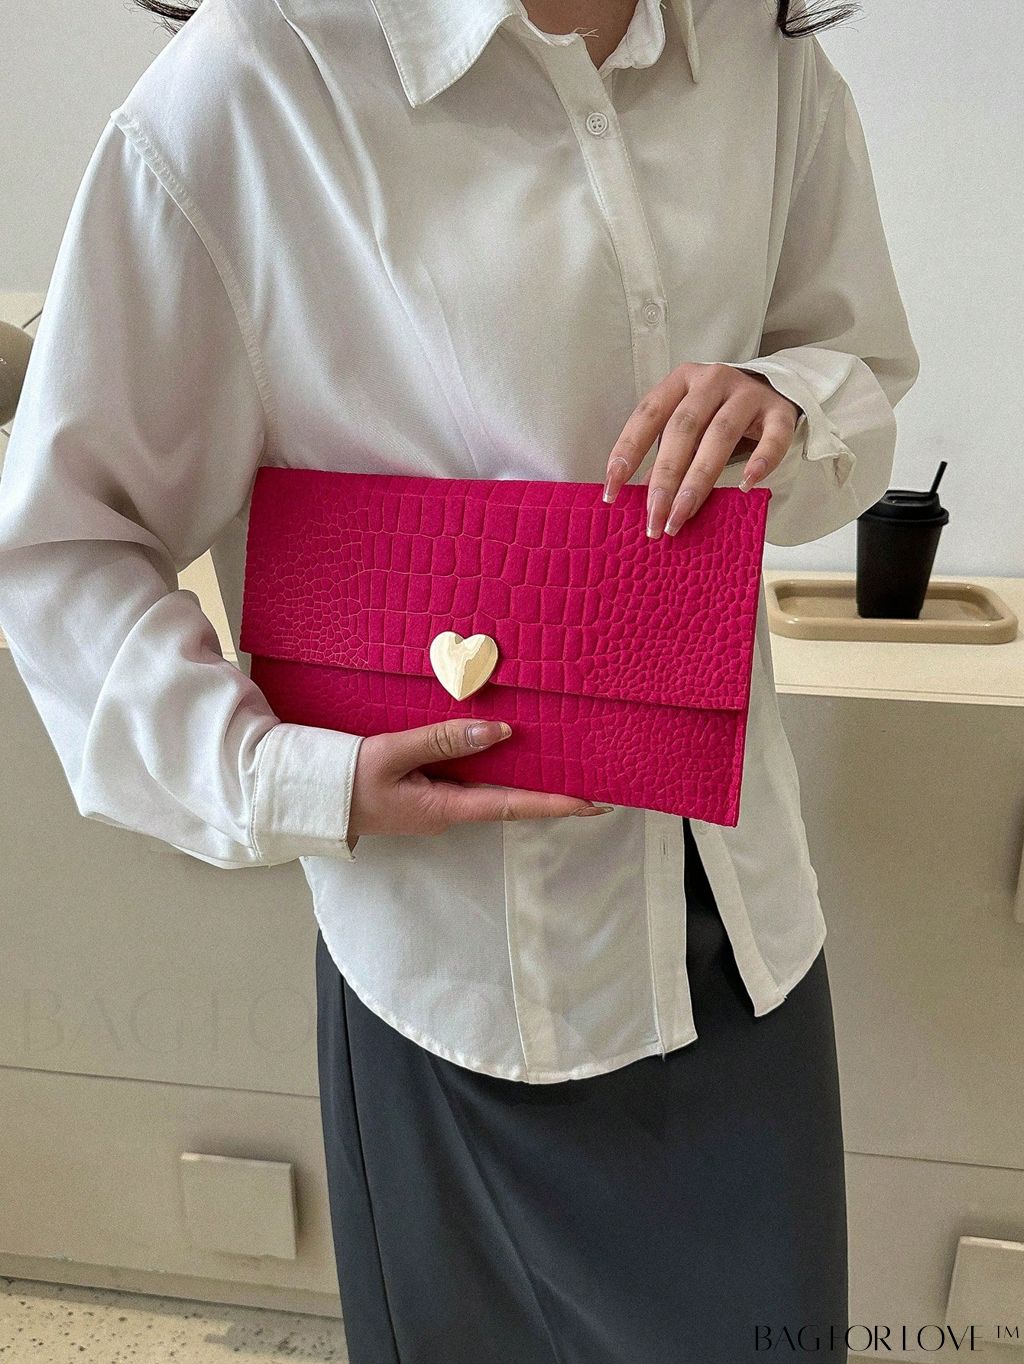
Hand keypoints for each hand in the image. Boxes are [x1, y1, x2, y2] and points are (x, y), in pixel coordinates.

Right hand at [346, 719, 611, 848]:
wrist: (308, 798)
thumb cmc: (346, 778)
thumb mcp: (393, 753)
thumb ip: (445, 740)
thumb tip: (498, 732)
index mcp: (444, 808)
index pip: (513, 805)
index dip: (556, 804)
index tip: (594, 803)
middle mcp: (448, 811)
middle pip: (509, 800)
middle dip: (551, 793)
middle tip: (594, 782)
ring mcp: (436, 804)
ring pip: (491, 789)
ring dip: (525, 780)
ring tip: (564, 764)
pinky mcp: (425, 793)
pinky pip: (469, 780)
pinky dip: (494, 768)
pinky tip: (506, 752)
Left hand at [602, 363, 802, 537]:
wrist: (771, 389)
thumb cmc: (716, 414)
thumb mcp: (686, 424)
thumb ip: (665, 452)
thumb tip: (640, 496)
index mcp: (680, 381)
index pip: (648, 414)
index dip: (628, 451)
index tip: (612, 490)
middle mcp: (711, 381)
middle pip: (683, 429)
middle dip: (665, 477)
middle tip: (654, 517)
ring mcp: (747, 393)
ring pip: (720, 435)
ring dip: (698, 479)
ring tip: (683, 514)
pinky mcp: (779, 410)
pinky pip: (773, 436)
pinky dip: (761, 460)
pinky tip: (745, 485)